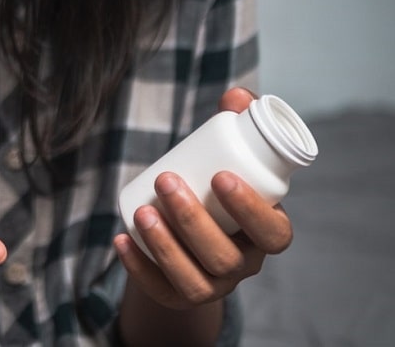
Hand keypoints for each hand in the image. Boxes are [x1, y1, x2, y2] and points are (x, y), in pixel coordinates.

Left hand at [113, 87, 292, 308]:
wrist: (193, 232)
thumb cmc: (216, 185)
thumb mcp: (229, 157)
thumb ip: (237, 124)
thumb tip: (236, 98)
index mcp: (266, 235)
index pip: (274, 234)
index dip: (251, 209)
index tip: (220, 176)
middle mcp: (244, 266)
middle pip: (224, 256)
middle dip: (193, 219)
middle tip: (165, 180)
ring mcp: (213, 287)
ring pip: (196, 281)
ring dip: (165, 246)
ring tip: (141, 211)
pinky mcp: (179, 296)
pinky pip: (161, 292)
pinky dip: (139, 268)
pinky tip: (120, 239)